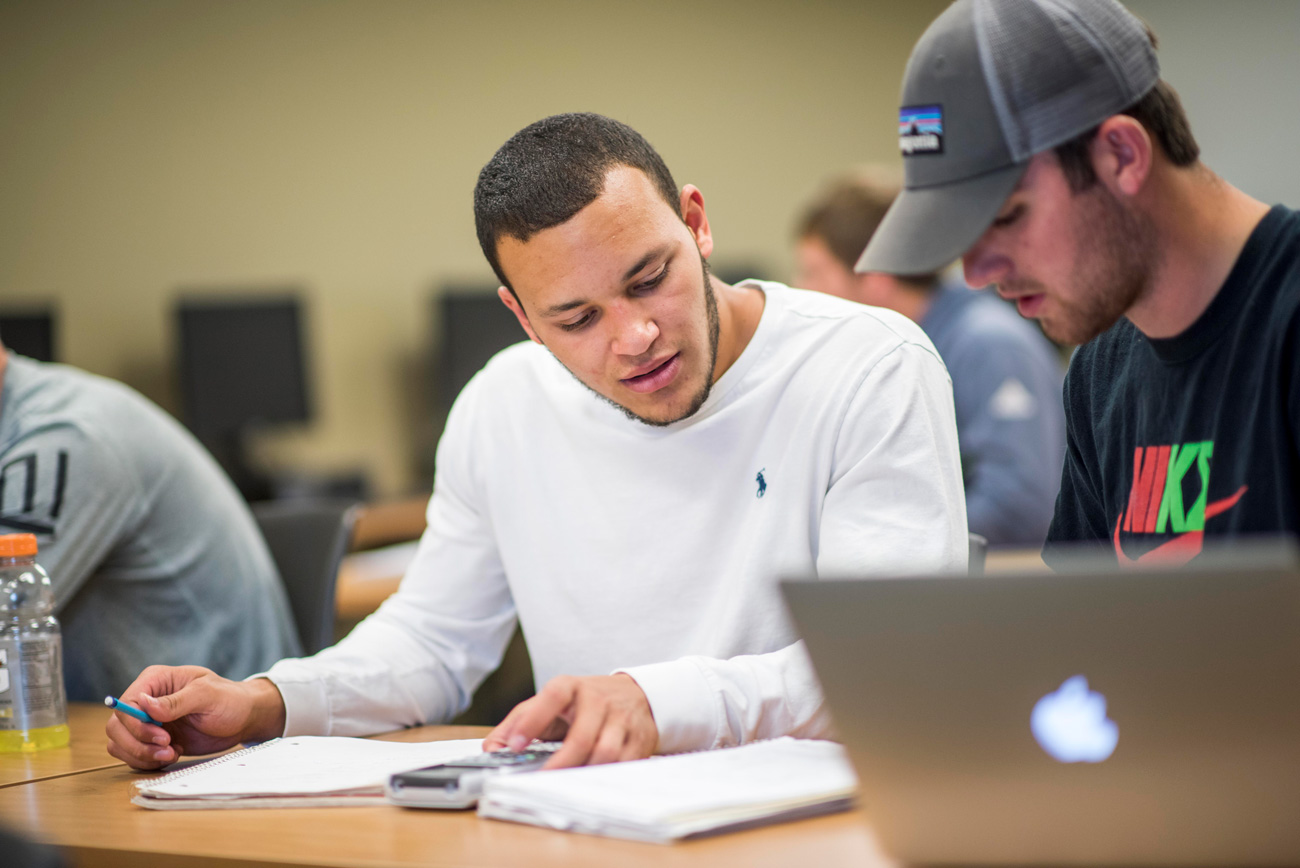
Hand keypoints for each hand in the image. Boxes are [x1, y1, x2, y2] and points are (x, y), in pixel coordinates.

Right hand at [104, 665, 286, 769]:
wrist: (242, 718)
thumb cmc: (229, 700)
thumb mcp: (207, 695)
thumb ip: (176, 701)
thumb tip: (144, 704)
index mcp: (155, 681)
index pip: (126, 704)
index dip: (136, 725)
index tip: (163, 737)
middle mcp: (145, 701)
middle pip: (116, 727)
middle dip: (138, 744)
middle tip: (168, 750)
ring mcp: (147, 722)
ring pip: (120, 744)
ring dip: (142, 756)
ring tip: (172, 754)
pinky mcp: (152, 741)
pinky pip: (133, 756)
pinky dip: (148, 762)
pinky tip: (173, 755)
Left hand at [483, 673, 657, 768]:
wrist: (634, 693)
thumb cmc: (583, 702)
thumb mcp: (550, 702)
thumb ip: (518, 722)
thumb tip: (491, 749)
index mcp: (571, 688)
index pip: (552, 696)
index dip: (532, 721)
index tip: (514, 745)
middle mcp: (598, 700)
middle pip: (581, 738)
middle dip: (560, 764)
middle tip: (542, 780)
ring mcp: (622, 719)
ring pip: (605, 753)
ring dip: (585, 773)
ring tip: (568, 783)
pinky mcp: (639, 738)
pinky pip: (625, 764)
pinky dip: (607, 777)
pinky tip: (593, 781)